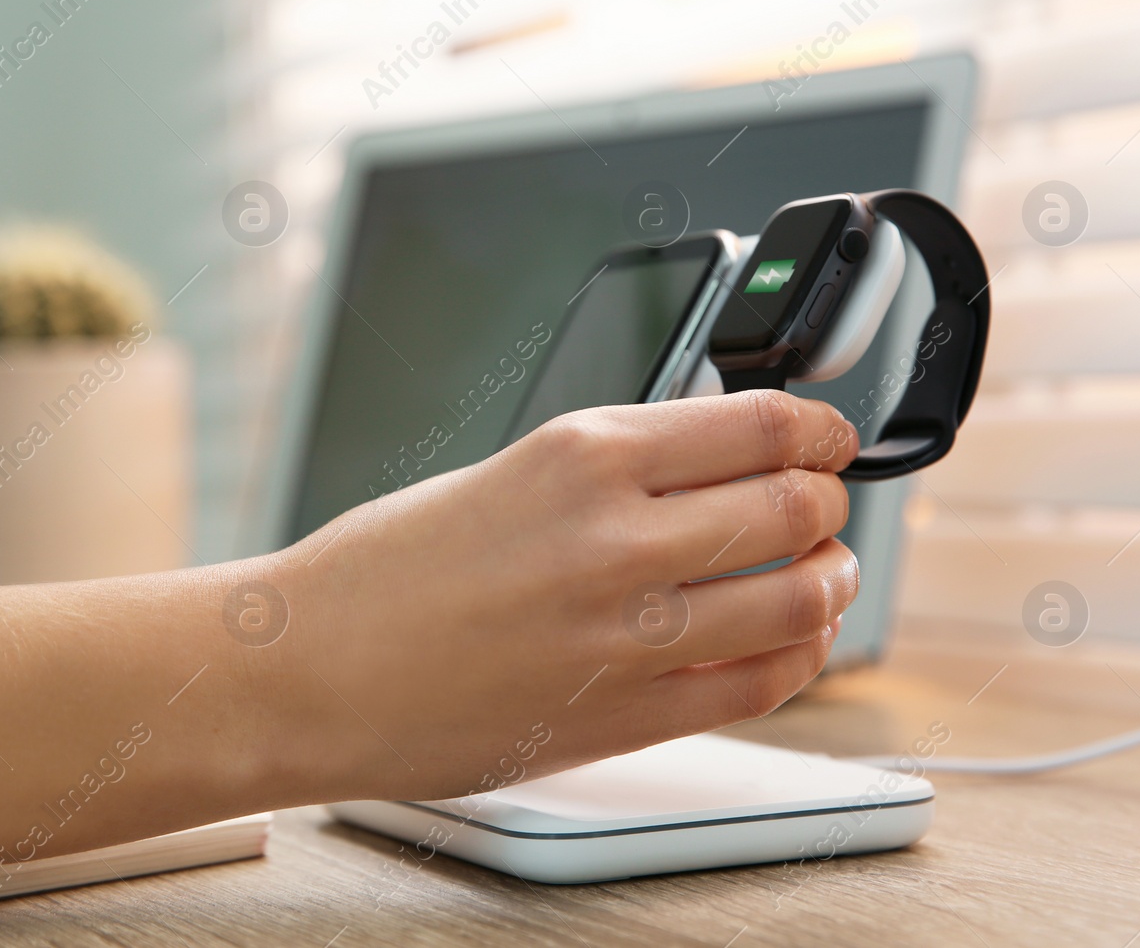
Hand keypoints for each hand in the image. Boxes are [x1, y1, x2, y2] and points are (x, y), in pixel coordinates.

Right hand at [247, 392, 859, 802]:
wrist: (307, 670)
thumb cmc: (380, 572)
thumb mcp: (502, 475)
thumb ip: (613, 469)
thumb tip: (712, 464)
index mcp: (582, 454)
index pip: (764, 424)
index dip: (823, 430)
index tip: (832, 437)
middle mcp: (617, 537)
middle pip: (796, 506)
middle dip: (831, 502)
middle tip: (828, 504)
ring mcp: (628, 633)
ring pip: (799, 597)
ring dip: (831, 579)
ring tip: (827, 572)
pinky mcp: (625, 716)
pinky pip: (760, 685)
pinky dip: (800, 657)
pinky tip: (795, 642)